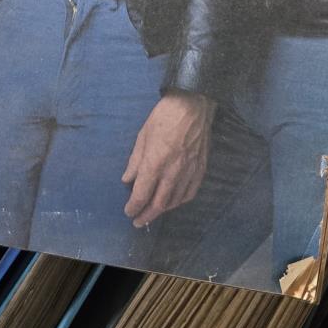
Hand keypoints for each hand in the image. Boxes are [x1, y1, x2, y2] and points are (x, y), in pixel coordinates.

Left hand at [122, 91, 215, 226]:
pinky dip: (180, 202)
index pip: (142, 194)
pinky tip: (174, 202)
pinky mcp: (200, 169)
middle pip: (158, 204)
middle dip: (146, 215)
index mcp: (154, 163)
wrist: (192, 105)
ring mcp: (188, 172)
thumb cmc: (163, 117)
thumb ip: (135, 161)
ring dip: (162, 211)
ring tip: (153, 213)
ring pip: (175, 201)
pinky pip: (190, 193)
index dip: (133, 206)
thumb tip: (127, 180)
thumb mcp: (142, 136)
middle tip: (138, 222)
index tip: (128, 212)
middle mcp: (172, 172)